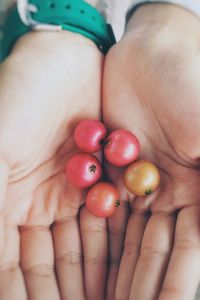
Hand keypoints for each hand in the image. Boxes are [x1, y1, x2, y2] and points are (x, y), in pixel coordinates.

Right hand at [0, 30, 106, 299]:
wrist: (57, 61)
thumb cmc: (17, 98)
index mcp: (12, 203)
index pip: (17, 264)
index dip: (28, 293)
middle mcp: (43, 202)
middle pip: (56, 261)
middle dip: (68, 291)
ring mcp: (74, 189)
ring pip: (87, 243)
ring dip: (97, 274)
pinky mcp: (102, 173)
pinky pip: (112, 214)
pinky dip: (117, 239)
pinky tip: (128, 264)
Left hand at [103, 4, 199, 299]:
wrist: (153, 55)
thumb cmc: (191, 85)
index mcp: (197, 189)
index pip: (190, 247)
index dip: (178, 279)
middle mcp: (168, 190)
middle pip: (154, 246)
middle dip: (142, 280)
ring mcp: (137, 180)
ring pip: (125, 230)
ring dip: (116, 264)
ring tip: (101, 297)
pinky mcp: (109, 164)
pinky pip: (101, 201)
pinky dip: (95, 228)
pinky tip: (85, 256)